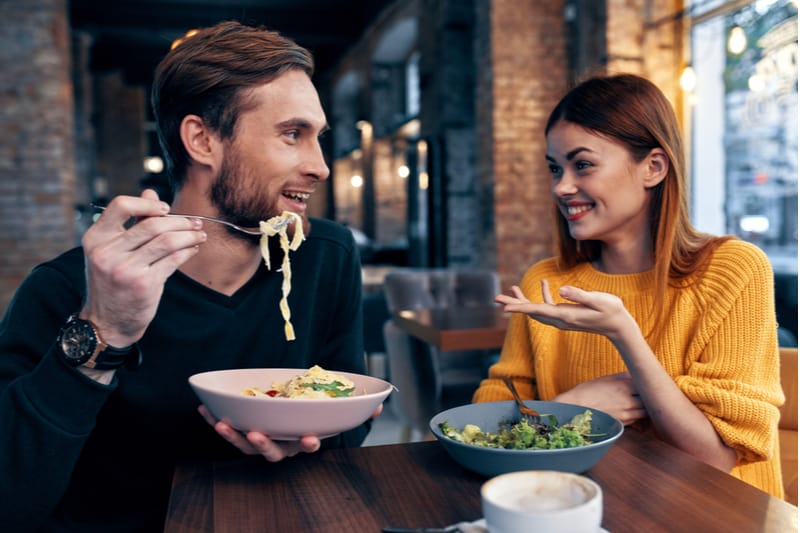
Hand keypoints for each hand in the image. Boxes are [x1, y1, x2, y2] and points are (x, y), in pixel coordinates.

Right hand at [80, 190, 206, 345]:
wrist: (106, 322)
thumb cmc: (112, 282)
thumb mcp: (112, 250)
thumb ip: (131, 222)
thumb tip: (150, 192)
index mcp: (96, 239)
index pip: (120, 205)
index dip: (147, 203)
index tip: (165, 208)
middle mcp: (107, 252)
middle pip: (152, 224)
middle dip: (180, 221)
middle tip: (195, 223)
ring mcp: (125, 269)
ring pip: (167, 241)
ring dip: (189, 236)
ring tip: (199, 235)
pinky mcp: (144, 284)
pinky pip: (174, 260)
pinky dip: (187, 251)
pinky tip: (193, 249)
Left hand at [198, 405, 320, 461]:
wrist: (284, 412)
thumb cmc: (299, 409)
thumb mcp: (308, 406)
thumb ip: (315, 400)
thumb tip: (333, 383)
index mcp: (299, 441)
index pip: (307, 445)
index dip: (308, 444)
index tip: (310, 439)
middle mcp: (280, 447)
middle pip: (271, 452)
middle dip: (262, 444)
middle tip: (255, 435)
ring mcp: (260, 444)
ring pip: (246, 446)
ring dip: (232, 436)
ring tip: (221, 425)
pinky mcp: (242, 437)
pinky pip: (229, 432)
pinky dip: (214, 420)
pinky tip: (203, 409)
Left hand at [495, 281, 634, 342]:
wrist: (619, 326)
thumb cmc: (611, 311)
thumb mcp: (598, 300)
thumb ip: (579, 295)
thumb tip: (560, 290)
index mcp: (565, 316)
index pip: (536, 311)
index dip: (519, 308)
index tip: (503, 308)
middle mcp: (560, 319)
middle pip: (531, 312)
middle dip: (513, 304)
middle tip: (495, 298)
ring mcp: (563, 318)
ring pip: (537, 310)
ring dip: (523, 300)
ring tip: (510, 289)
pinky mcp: (567, 315)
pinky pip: (549, 306)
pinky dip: (543, 296)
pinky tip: (544, 283)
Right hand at [553, 373, 646, 425]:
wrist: (574, 410)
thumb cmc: (587, 392)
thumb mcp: (605, 379)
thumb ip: (623, 376)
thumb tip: (636, 374)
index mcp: (623, 386)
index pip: (647, 385)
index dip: (650, 384)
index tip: (651, 382)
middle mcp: (627, 401)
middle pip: (650, 400)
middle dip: (651, 397)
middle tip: (651, 394)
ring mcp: (626, 415)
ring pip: (646, 412)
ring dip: (647, 408)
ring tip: (644, 403)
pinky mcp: (623, 424)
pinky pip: (637, 420)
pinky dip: (638, 416)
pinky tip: (633, 412)